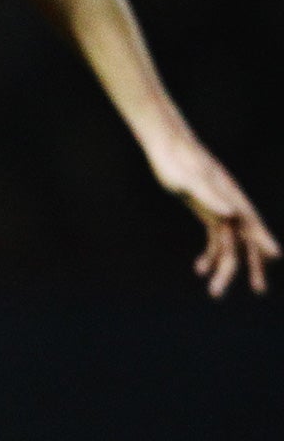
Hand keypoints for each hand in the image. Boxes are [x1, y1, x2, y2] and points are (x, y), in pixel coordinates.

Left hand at [146, 136, 276, 296]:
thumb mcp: (190, 180)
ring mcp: (220, 209)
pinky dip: (210, 254)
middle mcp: (230, 205)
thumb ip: (210, 196)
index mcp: (231, 198)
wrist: (167, 148)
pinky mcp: (207, 211)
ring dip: (225, 267)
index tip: (275, 257)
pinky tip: (199, 269)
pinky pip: (215, 238)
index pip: (252, 224)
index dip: (263, 240)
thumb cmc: (178, 161)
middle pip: (246, 239)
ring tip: (216, 292)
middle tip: (259, 289)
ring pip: (229, 244)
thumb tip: (231, 213)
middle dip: (253, 265)